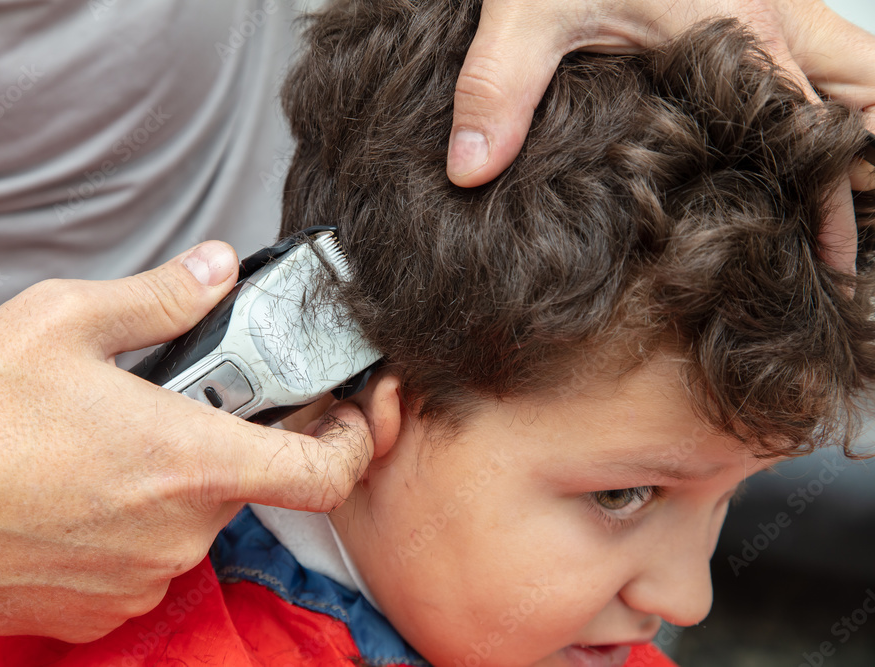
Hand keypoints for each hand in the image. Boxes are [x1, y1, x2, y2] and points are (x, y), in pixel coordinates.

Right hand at [0, 241, 374, 641]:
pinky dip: (128, 531)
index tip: (346, 416)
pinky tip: (77, 496)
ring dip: (167, 488)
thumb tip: (219, 269)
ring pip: (189, 525)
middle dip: (219, 444)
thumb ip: (164, 296)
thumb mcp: (69, 320)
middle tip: (166, 409)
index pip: (324, 473)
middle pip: (244, 486)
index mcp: (189, 460)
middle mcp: (178, 531)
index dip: (354, 443)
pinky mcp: (98, 611)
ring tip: (104, 450)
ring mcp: (139, 579)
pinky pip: (142, 566)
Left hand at [448, 0, 874, 270]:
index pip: (801, 135)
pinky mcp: (760, 1)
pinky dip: (836, 107)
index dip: (819, 203)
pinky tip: (800, 155)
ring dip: (860, 139)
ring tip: (846, 217)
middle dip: (863, 176)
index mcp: (732, 34)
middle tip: (844, 259)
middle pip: (865, 101)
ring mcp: (777, 4)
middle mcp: (772, 21)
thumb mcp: (525, 16)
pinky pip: (825, 59)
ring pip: (860, 75)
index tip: (822, 267)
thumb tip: (472, 171)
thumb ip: (499, 91)